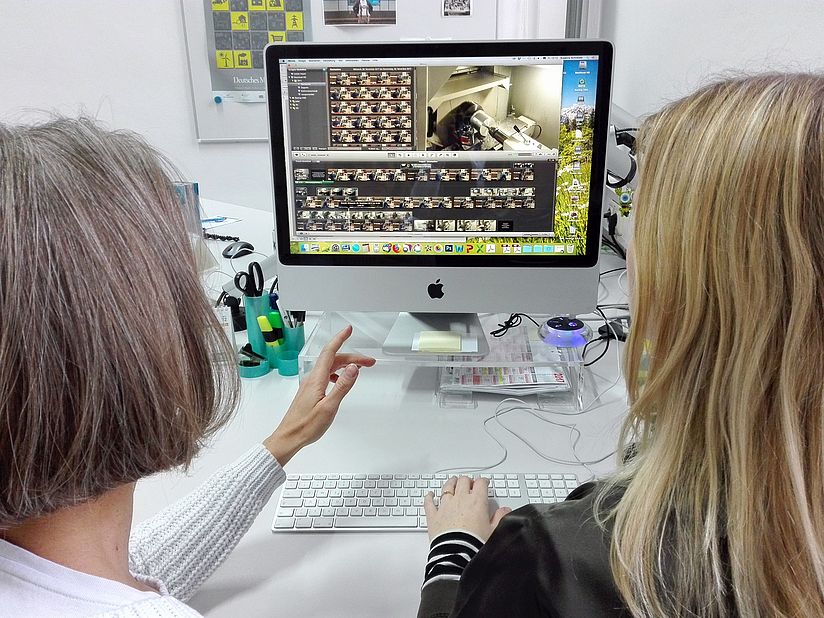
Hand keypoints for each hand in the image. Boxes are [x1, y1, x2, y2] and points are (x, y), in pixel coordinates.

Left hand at [263, 325, 375, 464]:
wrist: (289, 437)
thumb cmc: (307, 425)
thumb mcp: (329, 407)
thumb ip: (342, 386)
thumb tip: (354, 368)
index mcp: (317, 379)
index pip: (330, 352)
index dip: (340, 339)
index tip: (349, 330)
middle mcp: (312, 378)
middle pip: (333, 359)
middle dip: (352, 356)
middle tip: (369, 361)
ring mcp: (310, 384)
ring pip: (330, 367)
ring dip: (346, 364)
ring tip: (360, 369)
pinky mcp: (310, 391)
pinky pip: (325, 375)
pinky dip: (337, 373)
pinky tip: (341, 380)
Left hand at [423, 476, 511, 541]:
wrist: (457, 555)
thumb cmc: (475, 543)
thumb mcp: (494, 531)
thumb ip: (500, 518)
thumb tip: (505, 510)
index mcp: (477, 501)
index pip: (480, 483)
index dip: (483, 481)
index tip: (484, 483)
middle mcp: (460, 500)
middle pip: (463, 481)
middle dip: (467, 480)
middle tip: (469, 483)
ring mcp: (445, 506)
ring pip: (447, 487)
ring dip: (451, 483)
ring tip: (453, 482)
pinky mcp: (433, 515)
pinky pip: (429, 502)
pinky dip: (429, 497)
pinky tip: (430, 494)